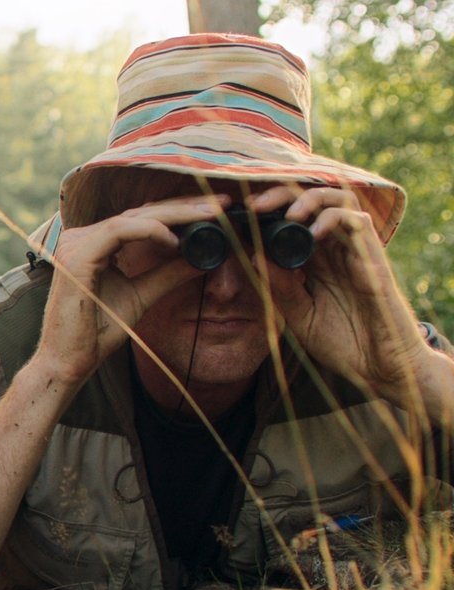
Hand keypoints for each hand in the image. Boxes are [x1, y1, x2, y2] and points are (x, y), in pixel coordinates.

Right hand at [34, 196, 226, 382]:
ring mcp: (74, 244)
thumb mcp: (142, 296)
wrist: (68, 361)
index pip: (140, 218)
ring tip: (207, 216)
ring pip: (132, 217)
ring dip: (173, 215)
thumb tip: (203, 258)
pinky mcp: (76, 257)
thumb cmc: (96, 333)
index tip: (215, 210)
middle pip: (139, 212)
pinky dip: (149, 232)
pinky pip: (118, 232)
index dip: (178, 211)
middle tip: (222, 203)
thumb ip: (168, 274)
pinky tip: (175, 240)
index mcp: (92, 243)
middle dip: (183, 207)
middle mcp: (80, 237)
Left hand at [253, 185, 428, 398]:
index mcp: (315, 260)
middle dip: (281, 195)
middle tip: (254, 206)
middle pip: (312, 201)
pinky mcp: (373, 257)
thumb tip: (253, 255)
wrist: (379, 367)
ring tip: (287, 214)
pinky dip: (334, 218)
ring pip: (338, 200)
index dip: (268, 212)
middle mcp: (335, 249)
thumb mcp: (299, 315)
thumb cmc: (343, 343)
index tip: (238, 217)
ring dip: (309, 199)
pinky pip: (357, 222)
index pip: (292, 220)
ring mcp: (355, 250)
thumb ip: (279, 287)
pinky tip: (314, 231)